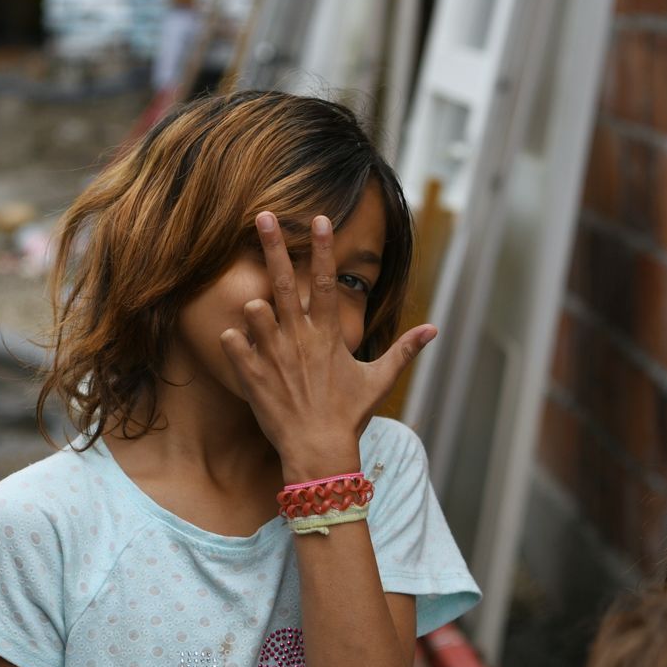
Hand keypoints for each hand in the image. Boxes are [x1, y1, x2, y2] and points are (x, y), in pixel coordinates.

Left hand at [220, 211, 436, 478]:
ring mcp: (273, 354)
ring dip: (255, 307)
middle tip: (263, 215)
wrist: (319, 450)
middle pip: (283, 281)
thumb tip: (434, 330)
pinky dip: (233, 340)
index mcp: (328, 334)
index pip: (324, 280)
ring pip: (254, 310)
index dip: (323, 248)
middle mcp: (299, 337)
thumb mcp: (379, 380)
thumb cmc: (349, 416)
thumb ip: (404, 350)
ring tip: (259, 310)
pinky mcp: (252, 374)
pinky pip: (233, 344)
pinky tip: (237, 342)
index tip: (320, 218)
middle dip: (273, 246)